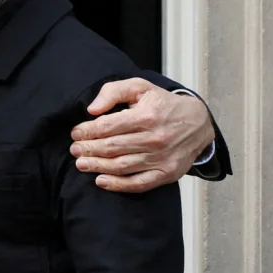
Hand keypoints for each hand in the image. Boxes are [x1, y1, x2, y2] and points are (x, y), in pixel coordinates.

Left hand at [69, 78, 214, 192]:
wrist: (198, 123)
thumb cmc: (163, 104)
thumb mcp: (140, 87)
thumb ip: (113, 91)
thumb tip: (92, 109)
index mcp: (146, 116)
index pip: (107, 126)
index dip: (87, 130)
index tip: (76, 132)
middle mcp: (154, 138)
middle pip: (111, 147)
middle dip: (88, 149)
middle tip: (74, 150)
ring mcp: (161, 158)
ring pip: (121, 166)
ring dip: (97, 166)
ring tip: (81, 164)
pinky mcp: (166, 173)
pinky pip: (138, 183)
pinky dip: (118, 185)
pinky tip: (101, 181)